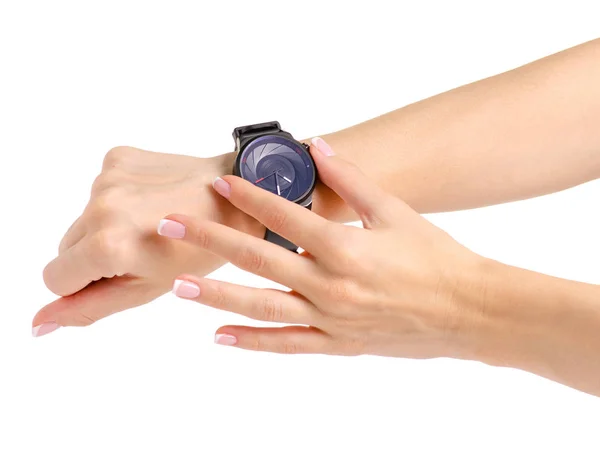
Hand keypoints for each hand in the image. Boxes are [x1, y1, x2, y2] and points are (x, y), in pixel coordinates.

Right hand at [33, 147, 262, 336]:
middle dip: (95, 256)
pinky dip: (118, 201)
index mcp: (107, 244)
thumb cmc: (197, 251)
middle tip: (141, 252)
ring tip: (151, 226)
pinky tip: (151, 203)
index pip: (55, 279)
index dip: (84, 284)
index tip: (120, 274)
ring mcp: (108, 177)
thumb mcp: (144, 289)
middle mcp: (100, 206)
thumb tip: (38, 323)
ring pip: (82, 220)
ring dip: (107, 228)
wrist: (233, 200)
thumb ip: (87, 308)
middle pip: (66, 248)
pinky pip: (99, 191)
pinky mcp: (117, 157)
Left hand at [159, 138, 486, 357]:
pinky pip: (289, 344)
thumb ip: (352, 182)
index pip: (284, 217)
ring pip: (263, 306)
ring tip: (179, 286)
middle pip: (259, 259)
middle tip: (169, 227)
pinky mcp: (339, 343)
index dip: (249, 198)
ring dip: (218, 295)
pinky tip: (220, 335)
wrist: (469, 311)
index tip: (219, 184)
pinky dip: (253, 342)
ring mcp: (331, 318)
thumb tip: (319, 149)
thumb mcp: (395, 213)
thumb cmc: (436, 259)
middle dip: (211, 240)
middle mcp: (331, 284)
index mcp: (345, 247)